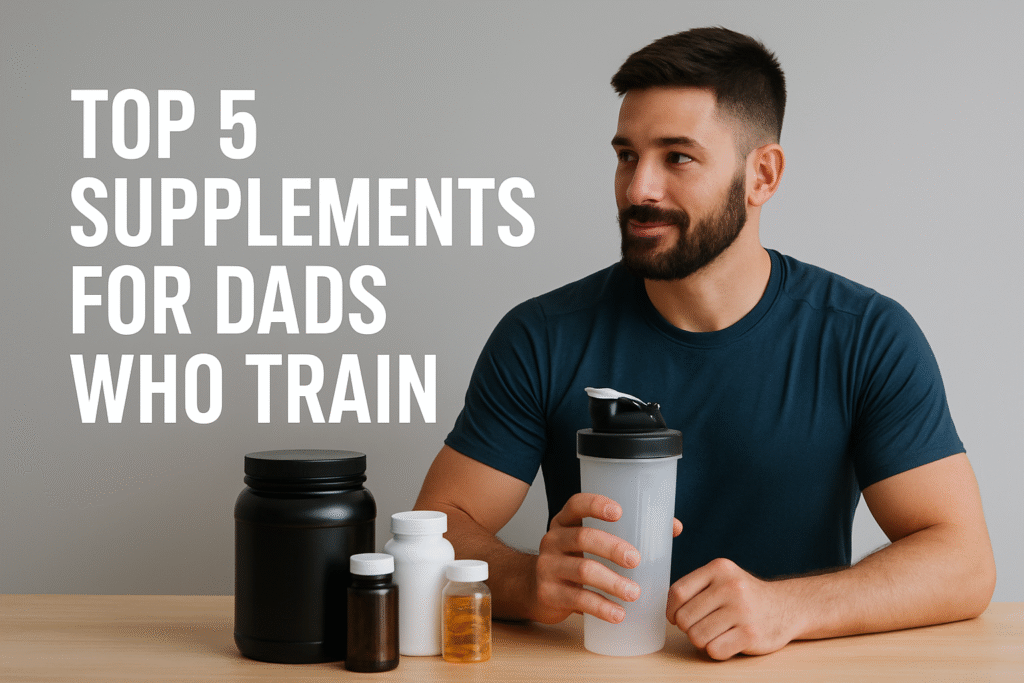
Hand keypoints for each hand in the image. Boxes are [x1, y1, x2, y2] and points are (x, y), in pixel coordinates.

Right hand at [530, 492, 682, 624]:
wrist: (535, 589)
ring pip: (582, 570)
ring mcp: (547, 567)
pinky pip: (577, 599)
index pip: (576, 505)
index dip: (595, 504)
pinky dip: (601, 607)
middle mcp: (553, 540)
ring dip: (612, 582)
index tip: (619, 511)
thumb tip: (673, 527)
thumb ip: (628, 533)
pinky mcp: (548, 593)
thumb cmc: (575, 560)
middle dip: (612, 548)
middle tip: (636, 560)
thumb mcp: (590, 543)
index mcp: (565, 522)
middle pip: (583, 537)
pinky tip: (618, 614)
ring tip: (634, 593)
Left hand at [666, 558, 800, 659]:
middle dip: (688, 628)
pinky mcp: (751, 634)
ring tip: (716, 633)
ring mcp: (742, 610)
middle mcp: (731, 586)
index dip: (671, 610)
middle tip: (703, 626)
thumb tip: (668, 610)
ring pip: (697, 636)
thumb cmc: (744, 596)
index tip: (677, 617)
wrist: (787, 607)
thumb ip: (696, 587)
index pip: (677, 592)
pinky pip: (714, 650)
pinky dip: (716, 650)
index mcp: (719, 569)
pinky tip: (728, 641)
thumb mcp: (722, 578)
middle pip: (684, 618)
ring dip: (702, 640)